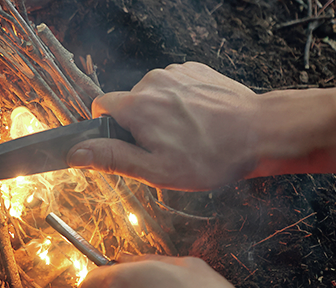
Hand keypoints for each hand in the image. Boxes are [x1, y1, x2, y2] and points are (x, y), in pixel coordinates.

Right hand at [67, 62, 260, 189]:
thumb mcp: (155, 169)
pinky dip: (179, 101)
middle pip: (128, 102)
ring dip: (160, 112)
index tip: (126, 142)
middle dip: (138, 124)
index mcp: (137, 106)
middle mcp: (152, 82)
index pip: (100, 107)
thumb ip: (112, 157)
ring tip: (187, 134)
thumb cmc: (210, 156)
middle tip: (164, 147)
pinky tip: (198, 120)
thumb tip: (76, 153)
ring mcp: (176, 72)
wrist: (259, 132)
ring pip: (151, 94)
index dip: (108, 128)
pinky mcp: (194, 69)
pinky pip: (173, 85)